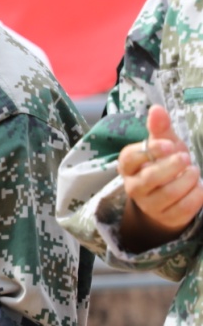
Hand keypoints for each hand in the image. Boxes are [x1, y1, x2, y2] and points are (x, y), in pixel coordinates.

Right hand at [117, 104, 202, 250]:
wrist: (170, 198)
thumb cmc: (165, 165)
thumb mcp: (164, 145)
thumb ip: (159, 128)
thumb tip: (156, 108)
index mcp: (128, 166)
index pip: (130, 158)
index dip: (150, 151)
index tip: (169, 145)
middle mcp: (134, 186)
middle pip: (149, 178)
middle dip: (171, 167)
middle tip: (185, 157)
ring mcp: (149, 204)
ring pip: (168, 194)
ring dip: (187, 180)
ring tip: (193, 172)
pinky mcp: (166, 217)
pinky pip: (183, 208)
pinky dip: (196, 195)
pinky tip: (198, 187)